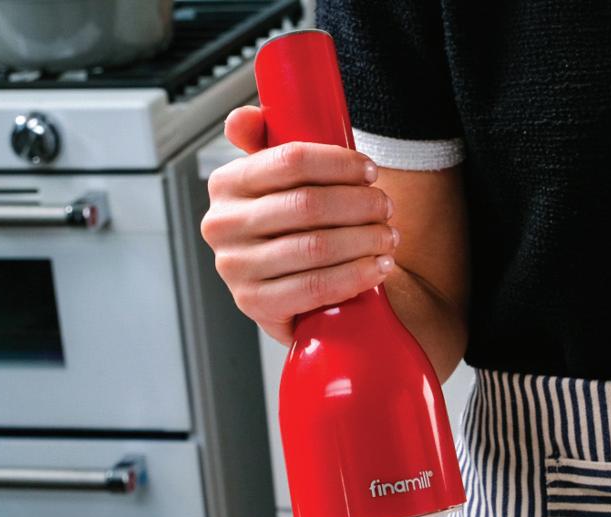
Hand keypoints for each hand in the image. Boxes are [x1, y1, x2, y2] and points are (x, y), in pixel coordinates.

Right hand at [201, 105, 398, 345]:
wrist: (283, 292)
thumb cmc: (286, 227)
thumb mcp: (273, 180)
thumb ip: (263, 141)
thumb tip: (245, 117)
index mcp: (225, 184)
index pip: (290, 160)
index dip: (339, 164)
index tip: (370, 171)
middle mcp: (222, 225)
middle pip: (308, 204)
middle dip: (360, 204)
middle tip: (386, 208)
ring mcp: (235, 267)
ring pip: (315, 247)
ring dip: (365, 240)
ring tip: (388, 237)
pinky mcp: (255, 304)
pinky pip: (315, 287)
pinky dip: (355, 276)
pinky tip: (377, 267)